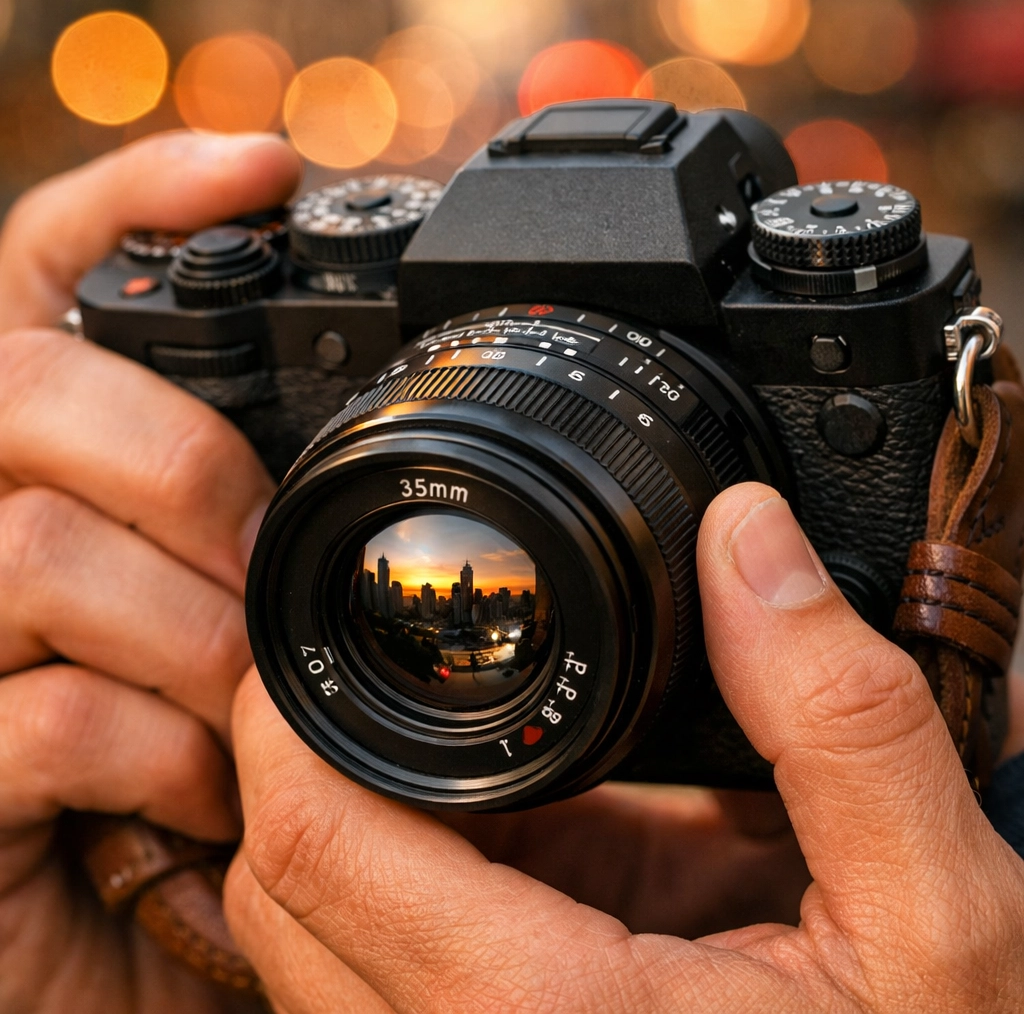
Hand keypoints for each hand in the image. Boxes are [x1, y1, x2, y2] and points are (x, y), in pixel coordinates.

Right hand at [0, 132, 299, 1012]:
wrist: (129, 967)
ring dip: (189, 631)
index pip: (43, 275)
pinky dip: (156, 757)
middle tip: (270, 557)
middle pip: (28, 384)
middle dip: (185, 465)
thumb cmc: (205, 782)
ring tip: (254, 705)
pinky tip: (206, 800)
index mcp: (47, 474)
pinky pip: (43, 720)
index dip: (134, 207)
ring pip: (33, 548)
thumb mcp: (242, 636)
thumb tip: (354, 455)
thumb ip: (255, 534)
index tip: (260, 169)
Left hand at [227, 482, 1023, 1013]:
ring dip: (371, 802)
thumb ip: (840, 719)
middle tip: (404, 653)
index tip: (323, 618)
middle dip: (315, 749)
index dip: (286, 714)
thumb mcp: (934, 915)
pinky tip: (538, 806)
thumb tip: (749, 539)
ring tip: (485, 721)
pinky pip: (390, 941)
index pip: (315, 848)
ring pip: (321, 918)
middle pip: (285, 883)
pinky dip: (428, 853)